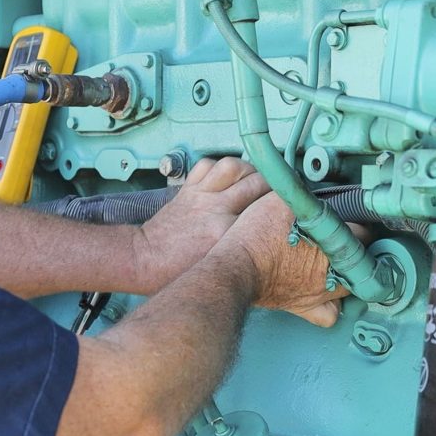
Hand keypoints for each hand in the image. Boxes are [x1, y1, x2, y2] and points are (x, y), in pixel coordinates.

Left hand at [134, 157, 269, 292]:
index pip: (265, 208)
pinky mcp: (187, 189)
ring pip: (232, 166)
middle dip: (272, 181)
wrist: (145, 260)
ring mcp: (200, 195)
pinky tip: (224, 177)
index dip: (281, 204)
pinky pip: (207, 165)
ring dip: (247, 168)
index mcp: (226, 231)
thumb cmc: (179, 270)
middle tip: (277, 187)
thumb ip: (244, 248)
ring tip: (252, 177)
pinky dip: (218, 166)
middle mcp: (216, 208)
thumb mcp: (220, 265)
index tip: (290, 204)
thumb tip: (264, 238)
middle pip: (256, 181)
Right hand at [212, 193, 369, 327]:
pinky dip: (333, 307)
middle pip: (364, 260)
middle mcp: (331, 270)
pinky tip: (329, 296)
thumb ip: (301, 195)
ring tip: (341, 266)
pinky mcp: (304, 307)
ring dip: (351, 276)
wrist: (236, 268)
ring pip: (353, 287)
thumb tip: (306, 190)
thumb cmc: (255, 238)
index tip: (352, 218)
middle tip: (346, 240)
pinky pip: (330, 315)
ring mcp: (320, 291)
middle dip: (358, 249)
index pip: (363, 232)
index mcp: (331, 242)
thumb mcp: (279, 201)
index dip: (359, 222)